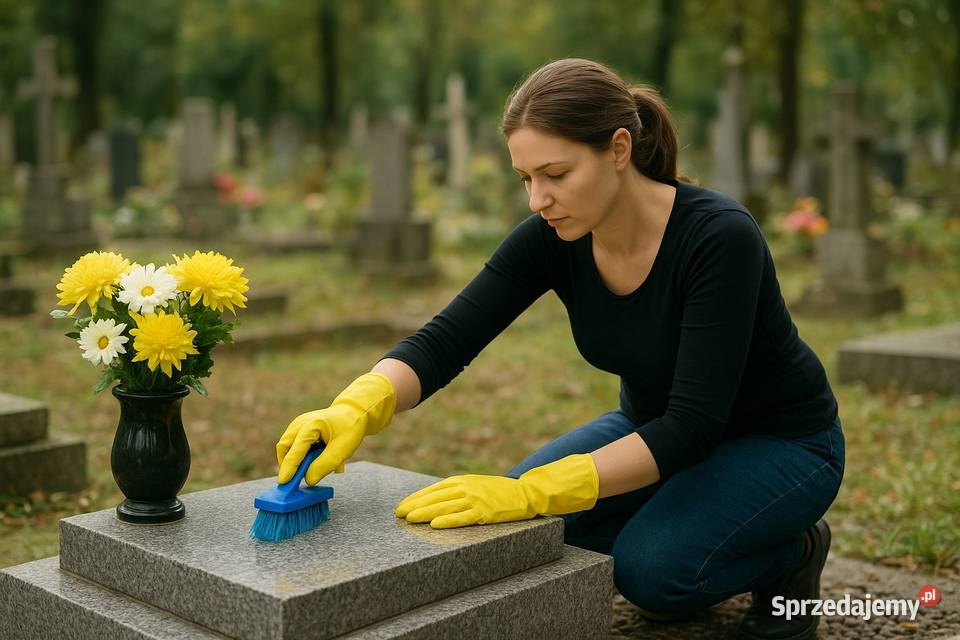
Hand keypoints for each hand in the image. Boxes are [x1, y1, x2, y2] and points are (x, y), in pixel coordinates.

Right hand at [276, 373, 395, 484]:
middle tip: (296, 480)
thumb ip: (324, 465)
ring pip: (287, 447)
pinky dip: (300, 455)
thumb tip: (308, 480)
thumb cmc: (349, 428)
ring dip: (295, 460)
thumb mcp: (342, 449)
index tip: (283, 483)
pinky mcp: (299, 429)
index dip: (289, 468)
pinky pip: (294, 445)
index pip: (296, 451)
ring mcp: (298, 424)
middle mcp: (300, 423)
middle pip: (284, 448)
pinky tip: (317, 457)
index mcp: (311, 425)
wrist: (354, 411)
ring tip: (313, 465)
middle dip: (288, 465)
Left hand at [394, 454, 598, 528]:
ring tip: (410, 519)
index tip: (402, 506)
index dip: (416, 498)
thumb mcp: (474, 485)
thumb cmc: (497, 492)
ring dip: (425, 513)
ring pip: (444, 507)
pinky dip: (448, 521)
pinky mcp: (484, 513)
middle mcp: (465, 488)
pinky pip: (463, 518)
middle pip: (435, 497)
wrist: (525, 493)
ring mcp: (475, 500)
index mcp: (461, 481)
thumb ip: (456, 490)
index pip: (433, 490)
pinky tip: (435, 525)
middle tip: (398, 514)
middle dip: (415, 505)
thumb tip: (433, 500)